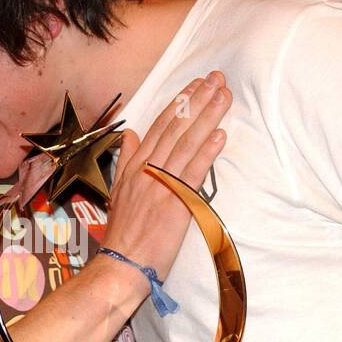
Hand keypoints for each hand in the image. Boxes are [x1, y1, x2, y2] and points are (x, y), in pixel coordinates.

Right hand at [101, 72, 228, 280]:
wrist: (121, 263)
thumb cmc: (123, 233)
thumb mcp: (118, 191)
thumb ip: (126, 160)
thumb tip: (130, 133)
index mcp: (135, 166)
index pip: (160, 126)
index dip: (179, 103)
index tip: (195, 85)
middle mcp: (147, 170)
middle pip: (176, 128)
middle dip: (197, 101)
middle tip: (216, 79)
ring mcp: (160, 185)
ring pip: (186, 144)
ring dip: (207, 118)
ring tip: (223, 96)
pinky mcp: (174, 203)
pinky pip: (192, 173)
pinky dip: (207, 152)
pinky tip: (220, 134)